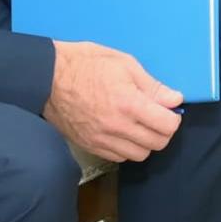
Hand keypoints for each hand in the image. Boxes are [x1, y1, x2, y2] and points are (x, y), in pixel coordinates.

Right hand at [43, 40, 182, 161]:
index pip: (167, 126)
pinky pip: (119, 158)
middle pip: (157, 144)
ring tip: (139, 125)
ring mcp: (102, 139)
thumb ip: (152, 86)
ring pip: (139, 155)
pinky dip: (127, 148)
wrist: (46, 77)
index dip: (173, 117)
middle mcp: (117, 127)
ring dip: (145, 142)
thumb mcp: (124, 64)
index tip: (169, 109)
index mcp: (129, 104)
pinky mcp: (90, 146)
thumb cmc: (85, 63)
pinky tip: (123, 132)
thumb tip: (174, 100)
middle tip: (157, 117)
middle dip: (163, 131)